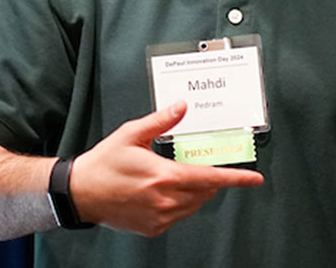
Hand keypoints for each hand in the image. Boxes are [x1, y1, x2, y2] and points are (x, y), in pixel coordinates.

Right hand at [70, 101, 263, 235]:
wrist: (82, 193)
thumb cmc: (104, 163)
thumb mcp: (131, 134)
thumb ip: (160, 121)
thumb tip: (182, 107)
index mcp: (163, 176)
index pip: (209, 178)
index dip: (235, 179)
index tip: (254, 179)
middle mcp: (165, 200)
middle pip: (204, 192)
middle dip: (209, 179)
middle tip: (197, 165)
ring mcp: (159, 217)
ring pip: (194, 205)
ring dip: (195, 192)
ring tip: (174, 176)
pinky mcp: (153, 228)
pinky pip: (178, 216)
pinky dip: (180, 203)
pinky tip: (162, 192)